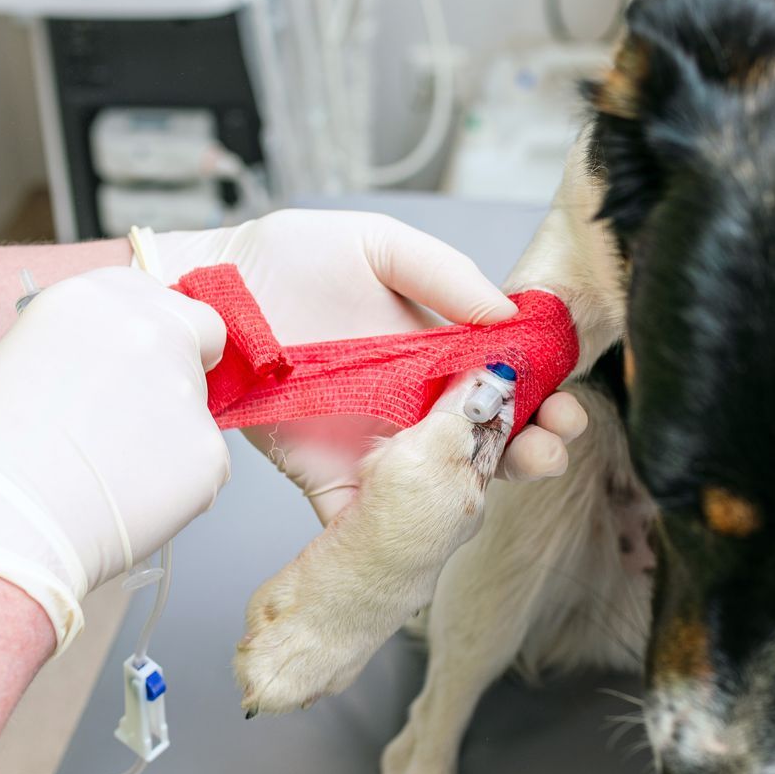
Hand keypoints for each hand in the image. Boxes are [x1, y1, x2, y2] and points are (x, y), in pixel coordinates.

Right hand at [0, 268, 230, 650]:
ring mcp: (185, 393)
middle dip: (185, 363)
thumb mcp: (18, 364)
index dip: (153, 329)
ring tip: (105, 475)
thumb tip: (106, 368)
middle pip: (200, 334)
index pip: (157, 295)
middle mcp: (149, 333)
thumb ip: (80, 350)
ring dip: (165, 436)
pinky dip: (172, 487)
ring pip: (194, 411)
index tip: (142, 355)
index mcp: (93, 300)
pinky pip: (199, 468)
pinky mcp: (208, 453)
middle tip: (144, 411)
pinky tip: (122, 503)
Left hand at [135, 211, 587, 520]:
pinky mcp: (334, 482)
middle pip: (490, 441)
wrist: (208, 293)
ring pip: (448, 484)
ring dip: (489, 486)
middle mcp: (417, 407)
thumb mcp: (376, 245)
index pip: (505, 384)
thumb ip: (444, 274)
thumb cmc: (285, 260)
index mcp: (438, 355)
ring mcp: (380, 449)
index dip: (544, 398)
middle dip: (533, 448)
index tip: (566, 404)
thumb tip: (507, 312)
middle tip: (552, 445)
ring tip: (516, 469)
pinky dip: (411, 527)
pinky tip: (438, 511)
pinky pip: (377, 519)